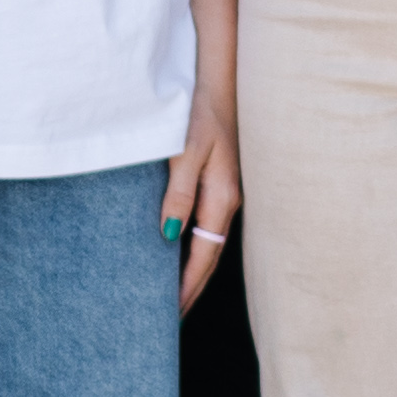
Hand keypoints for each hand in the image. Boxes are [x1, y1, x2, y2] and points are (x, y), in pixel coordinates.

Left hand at [163, 93, 239, 310]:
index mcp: (222, 198)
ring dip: (192, 268)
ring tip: (172, 294)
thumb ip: (178, 194)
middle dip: (192, 287)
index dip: (188, 286)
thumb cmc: (201, 112)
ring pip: (208, 241)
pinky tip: (179, 250)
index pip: (204, 256)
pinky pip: (206, 224)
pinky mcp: (218, 181)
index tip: (171, 314)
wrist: (221, 79)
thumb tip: (169, 236)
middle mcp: (227, 200)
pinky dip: (193, 246)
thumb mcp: (186, 151)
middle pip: (209, 255)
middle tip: (170, 317)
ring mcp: (225, 191)